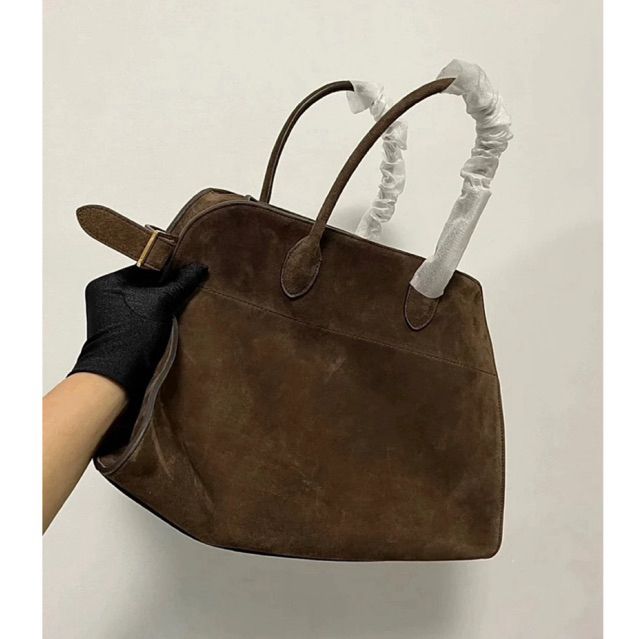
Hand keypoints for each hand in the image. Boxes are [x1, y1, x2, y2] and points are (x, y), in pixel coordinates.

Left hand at [69, 264, 207, 398]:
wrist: (118, 379)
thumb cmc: (132, 339)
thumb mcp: (162, 305)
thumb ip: (180, 284)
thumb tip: (198, 268)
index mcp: (107, 283)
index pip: (144, 268)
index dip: (168, 270)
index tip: (188, 273)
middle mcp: (105, 297)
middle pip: (145, 285)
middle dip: (166, 289)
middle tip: (187, 291)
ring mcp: (111, 316)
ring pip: (146, 302)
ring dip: (163, 305)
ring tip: (179, 309)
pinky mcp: (120, 333)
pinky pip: (143, 317)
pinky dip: (157, 319)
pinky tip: (170, 324)